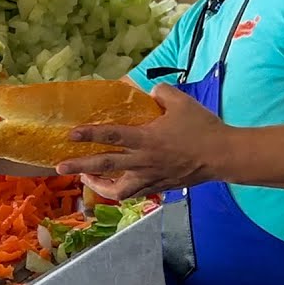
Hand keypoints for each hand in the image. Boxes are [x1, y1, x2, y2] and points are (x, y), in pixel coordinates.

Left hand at [55, 84, 232, 199]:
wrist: (223, 156)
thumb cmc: (202, 128)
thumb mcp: (181, 102)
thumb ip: (160, 94)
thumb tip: (146, 91)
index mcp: (147, 139)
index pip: (112, 135)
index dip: (90, 134)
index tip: (71, 134)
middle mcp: (144, 160)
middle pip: (106, 166)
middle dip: (80, 167)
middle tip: (60, 167)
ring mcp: (151, 177)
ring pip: (118, 190)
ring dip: (98, 186)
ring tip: (85, 179)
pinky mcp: (159, 186)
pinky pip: (135, 193)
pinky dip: (122, 192)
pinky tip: (115, 186)